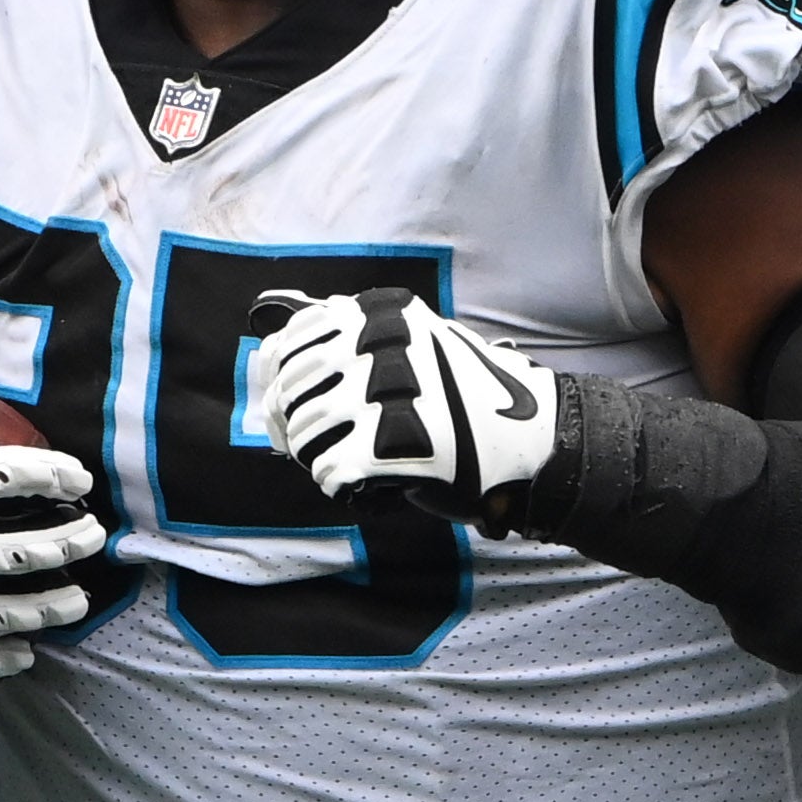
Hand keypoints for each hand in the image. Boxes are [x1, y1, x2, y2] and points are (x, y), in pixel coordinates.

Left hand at [247, 287, 559, 519]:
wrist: (530, 441)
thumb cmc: (463, 400)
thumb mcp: (411, 344)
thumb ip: (348, 341)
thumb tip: (270, 350)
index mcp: (378, 315)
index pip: (290, 344)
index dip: (283, 382)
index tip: (297, 404)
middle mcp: (376, 346)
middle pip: (289, 393)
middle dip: (296, 427)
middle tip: (329, 444)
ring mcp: (381, 395)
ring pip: (303, 435)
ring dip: (322, 457)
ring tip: (360, 462)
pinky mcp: (387, 447)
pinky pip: (329, 473)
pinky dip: (346, 486)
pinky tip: (377, 480)